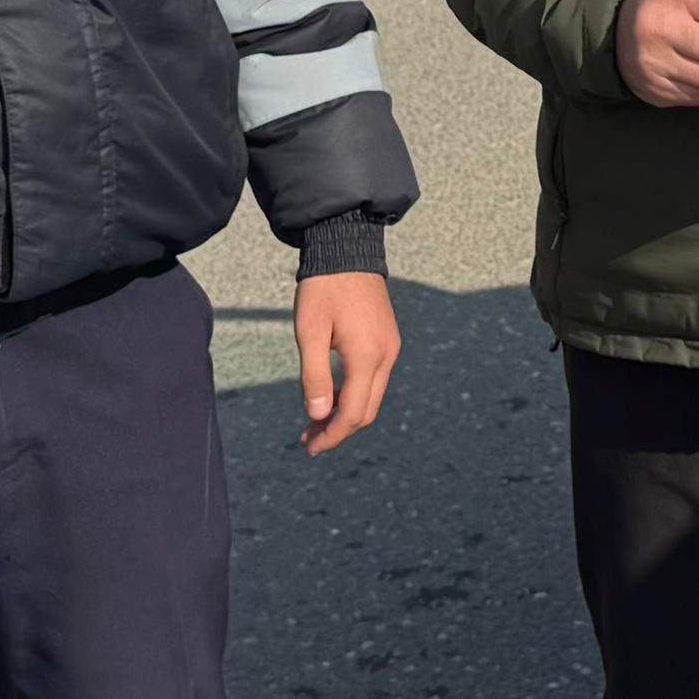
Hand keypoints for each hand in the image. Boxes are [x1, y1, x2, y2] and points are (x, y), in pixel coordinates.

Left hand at [296, 271, 400, 454]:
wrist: (347, 249)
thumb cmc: (324, 288)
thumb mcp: (310, 331)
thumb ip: (315, 376)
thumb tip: (319, 416)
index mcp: (367, 356)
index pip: (353, 413)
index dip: (332, 436)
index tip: (310, 448)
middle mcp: (386, 356)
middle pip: (367, 411)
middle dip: (339, 430)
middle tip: (309, 439)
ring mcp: (390, 347)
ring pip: (372, 396)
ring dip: (346, 413)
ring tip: (315, 421)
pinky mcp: (387, 339)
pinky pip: (375, 379)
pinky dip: (355, 395)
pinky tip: (332, 395)